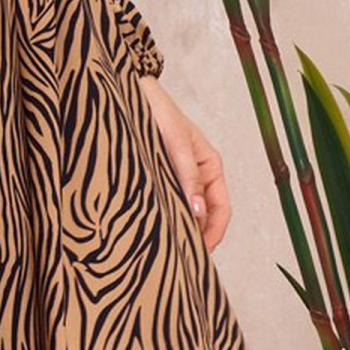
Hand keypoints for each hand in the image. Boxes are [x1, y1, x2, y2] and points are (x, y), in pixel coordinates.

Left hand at [138, 76, 229, 251]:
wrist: (127, 90)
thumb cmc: (155, 109)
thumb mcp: (174, 142)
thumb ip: (186, 175)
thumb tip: (198, 211)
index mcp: (210, 166)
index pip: (221, 209)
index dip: (214, 234)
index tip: (201, 253)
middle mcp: (196, 175)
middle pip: (204, 215)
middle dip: (197, 236)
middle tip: (181, 259)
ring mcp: (177, 176)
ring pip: (186, 210)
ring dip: (180, 228)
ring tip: (167, 248)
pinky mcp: (157, 176)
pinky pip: (167, 202)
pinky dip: (165, 216)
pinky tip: (152, 228)